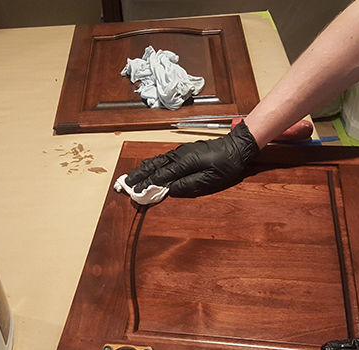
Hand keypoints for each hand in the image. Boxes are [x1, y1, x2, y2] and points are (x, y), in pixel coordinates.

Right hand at [125, 120, 258, 196]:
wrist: (236, 146)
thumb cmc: (227, 165)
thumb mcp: (211, 180)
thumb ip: (189, 185)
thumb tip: (170, 190)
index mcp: (185, 163)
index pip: (161, 176)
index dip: (146, 185)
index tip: (134, 193)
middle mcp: (179, 155)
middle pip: (153, 166)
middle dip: (137, 176)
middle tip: (122, 184)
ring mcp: (180, 152)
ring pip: (156, 161)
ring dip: (141, 170)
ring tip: (128, 177)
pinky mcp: (183, 152)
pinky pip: (162, 159)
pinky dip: (151, 165)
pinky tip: (146, 168)